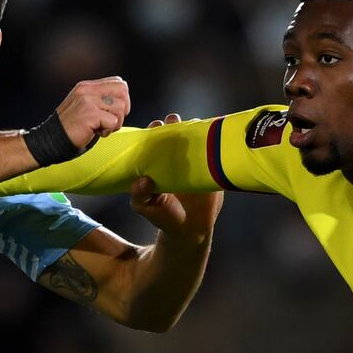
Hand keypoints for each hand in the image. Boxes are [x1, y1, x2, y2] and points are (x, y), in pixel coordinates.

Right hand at [54, 76, 129, 149]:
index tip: (112, 112)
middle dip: (123, 109)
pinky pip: (113, 121)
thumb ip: (99, 99)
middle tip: (110, 120)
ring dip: (115, 123)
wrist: (52, 140)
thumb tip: (123, 101)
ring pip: (121, 107)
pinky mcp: (90, 114)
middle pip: (123, 91)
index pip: (118, 82)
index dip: (122, 98)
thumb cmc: (71, 127)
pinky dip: (108, 130)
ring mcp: (88, 101)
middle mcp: (88, 90)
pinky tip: (96, 132)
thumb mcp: (84, 105)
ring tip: (100, 127)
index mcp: (87, 86)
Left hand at [129, 113, 222, 239]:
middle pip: (174, 130)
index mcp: (156, 161)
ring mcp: (195, 160)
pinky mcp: (212, 168)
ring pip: (195, 136)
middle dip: (173, 123)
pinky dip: (214, 144)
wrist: (190, 230)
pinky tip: (212, 140)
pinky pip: (214, 151)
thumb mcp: (144, 207)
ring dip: (195, 129)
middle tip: (173, 124)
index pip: (153, 138)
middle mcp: (175, 156)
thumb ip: (138, 195)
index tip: (154, 127)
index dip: (153, 129)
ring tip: (193, 131)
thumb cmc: (164, 215)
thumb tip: (143, 180)